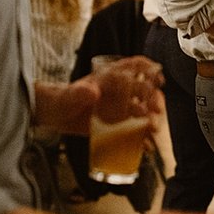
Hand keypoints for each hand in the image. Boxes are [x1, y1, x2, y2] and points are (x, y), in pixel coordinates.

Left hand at [34, 58, 163, 134]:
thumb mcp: (69, 95)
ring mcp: (119, 108)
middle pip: (144, 90)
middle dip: (154, 99)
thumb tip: (93, 91)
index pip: (134, 67)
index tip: (158, 79)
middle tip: (156, 111)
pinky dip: (142, 138)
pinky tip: (146, 146)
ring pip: (143, 110)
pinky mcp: (116, 125)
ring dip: (152, 118)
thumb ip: (79, 93)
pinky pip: (133, 130)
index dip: (149, 69)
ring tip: (153, 129)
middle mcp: (119, 91)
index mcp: (110, 78)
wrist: (55, 116)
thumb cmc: (62, 99)